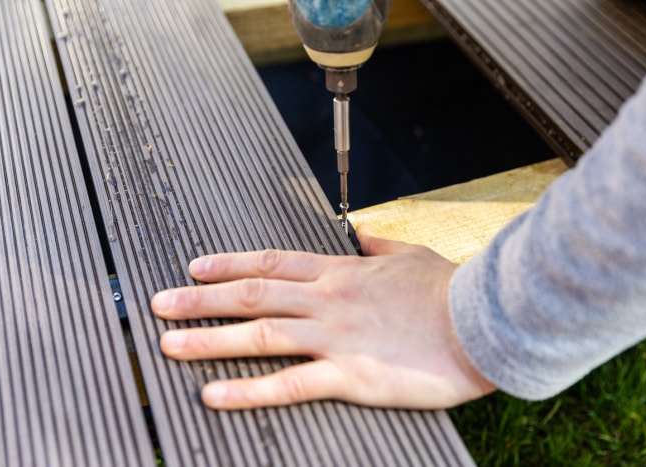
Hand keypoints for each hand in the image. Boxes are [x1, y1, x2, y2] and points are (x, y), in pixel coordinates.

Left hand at [151, 225, 495, 409]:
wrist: (484, 318)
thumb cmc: (450, 289)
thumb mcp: (412, 254)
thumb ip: (380, 244)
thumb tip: (362, 234)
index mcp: (342, 272)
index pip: (272, 263)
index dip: (229, 264)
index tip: (197, 266)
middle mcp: (328, 300)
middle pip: (252, 294)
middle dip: (201, 299)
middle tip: (161, 304)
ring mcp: (336, 336)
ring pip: (260, 333)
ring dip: (209, 338)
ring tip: (169, 344)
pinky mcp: (351, 374)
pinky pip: (289, 382)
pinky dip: (248, 389)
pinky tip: (215, 394)